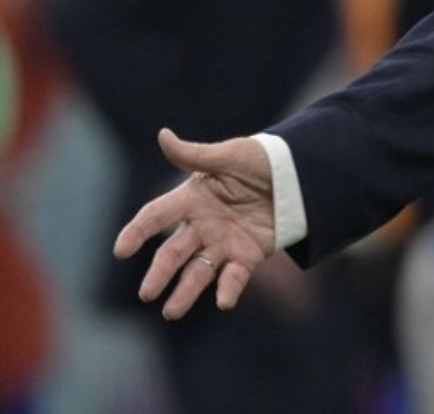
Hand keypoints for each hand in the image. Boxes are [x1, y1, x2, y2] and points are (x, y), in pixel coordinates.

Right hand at [113, 128, 277, 319]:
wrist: (299, 175)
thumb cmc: (262, 159)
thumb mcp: (231, 155)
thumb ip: (196, 154)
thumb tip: (163, 135)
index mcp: (192, 198)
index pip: (156, 216)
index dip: (138, 231)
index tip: (121, 250)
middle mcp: (202, 225)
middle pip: (174, 252)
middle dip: (160, 273)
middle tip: (147, 293)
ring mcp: (223, 243)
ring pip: (198, 271)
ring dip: (185, 292)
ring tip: (171, 312)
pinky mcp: (247, 256)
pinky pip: (234, 277)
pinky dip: (228, 290)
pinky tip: (224, 303)